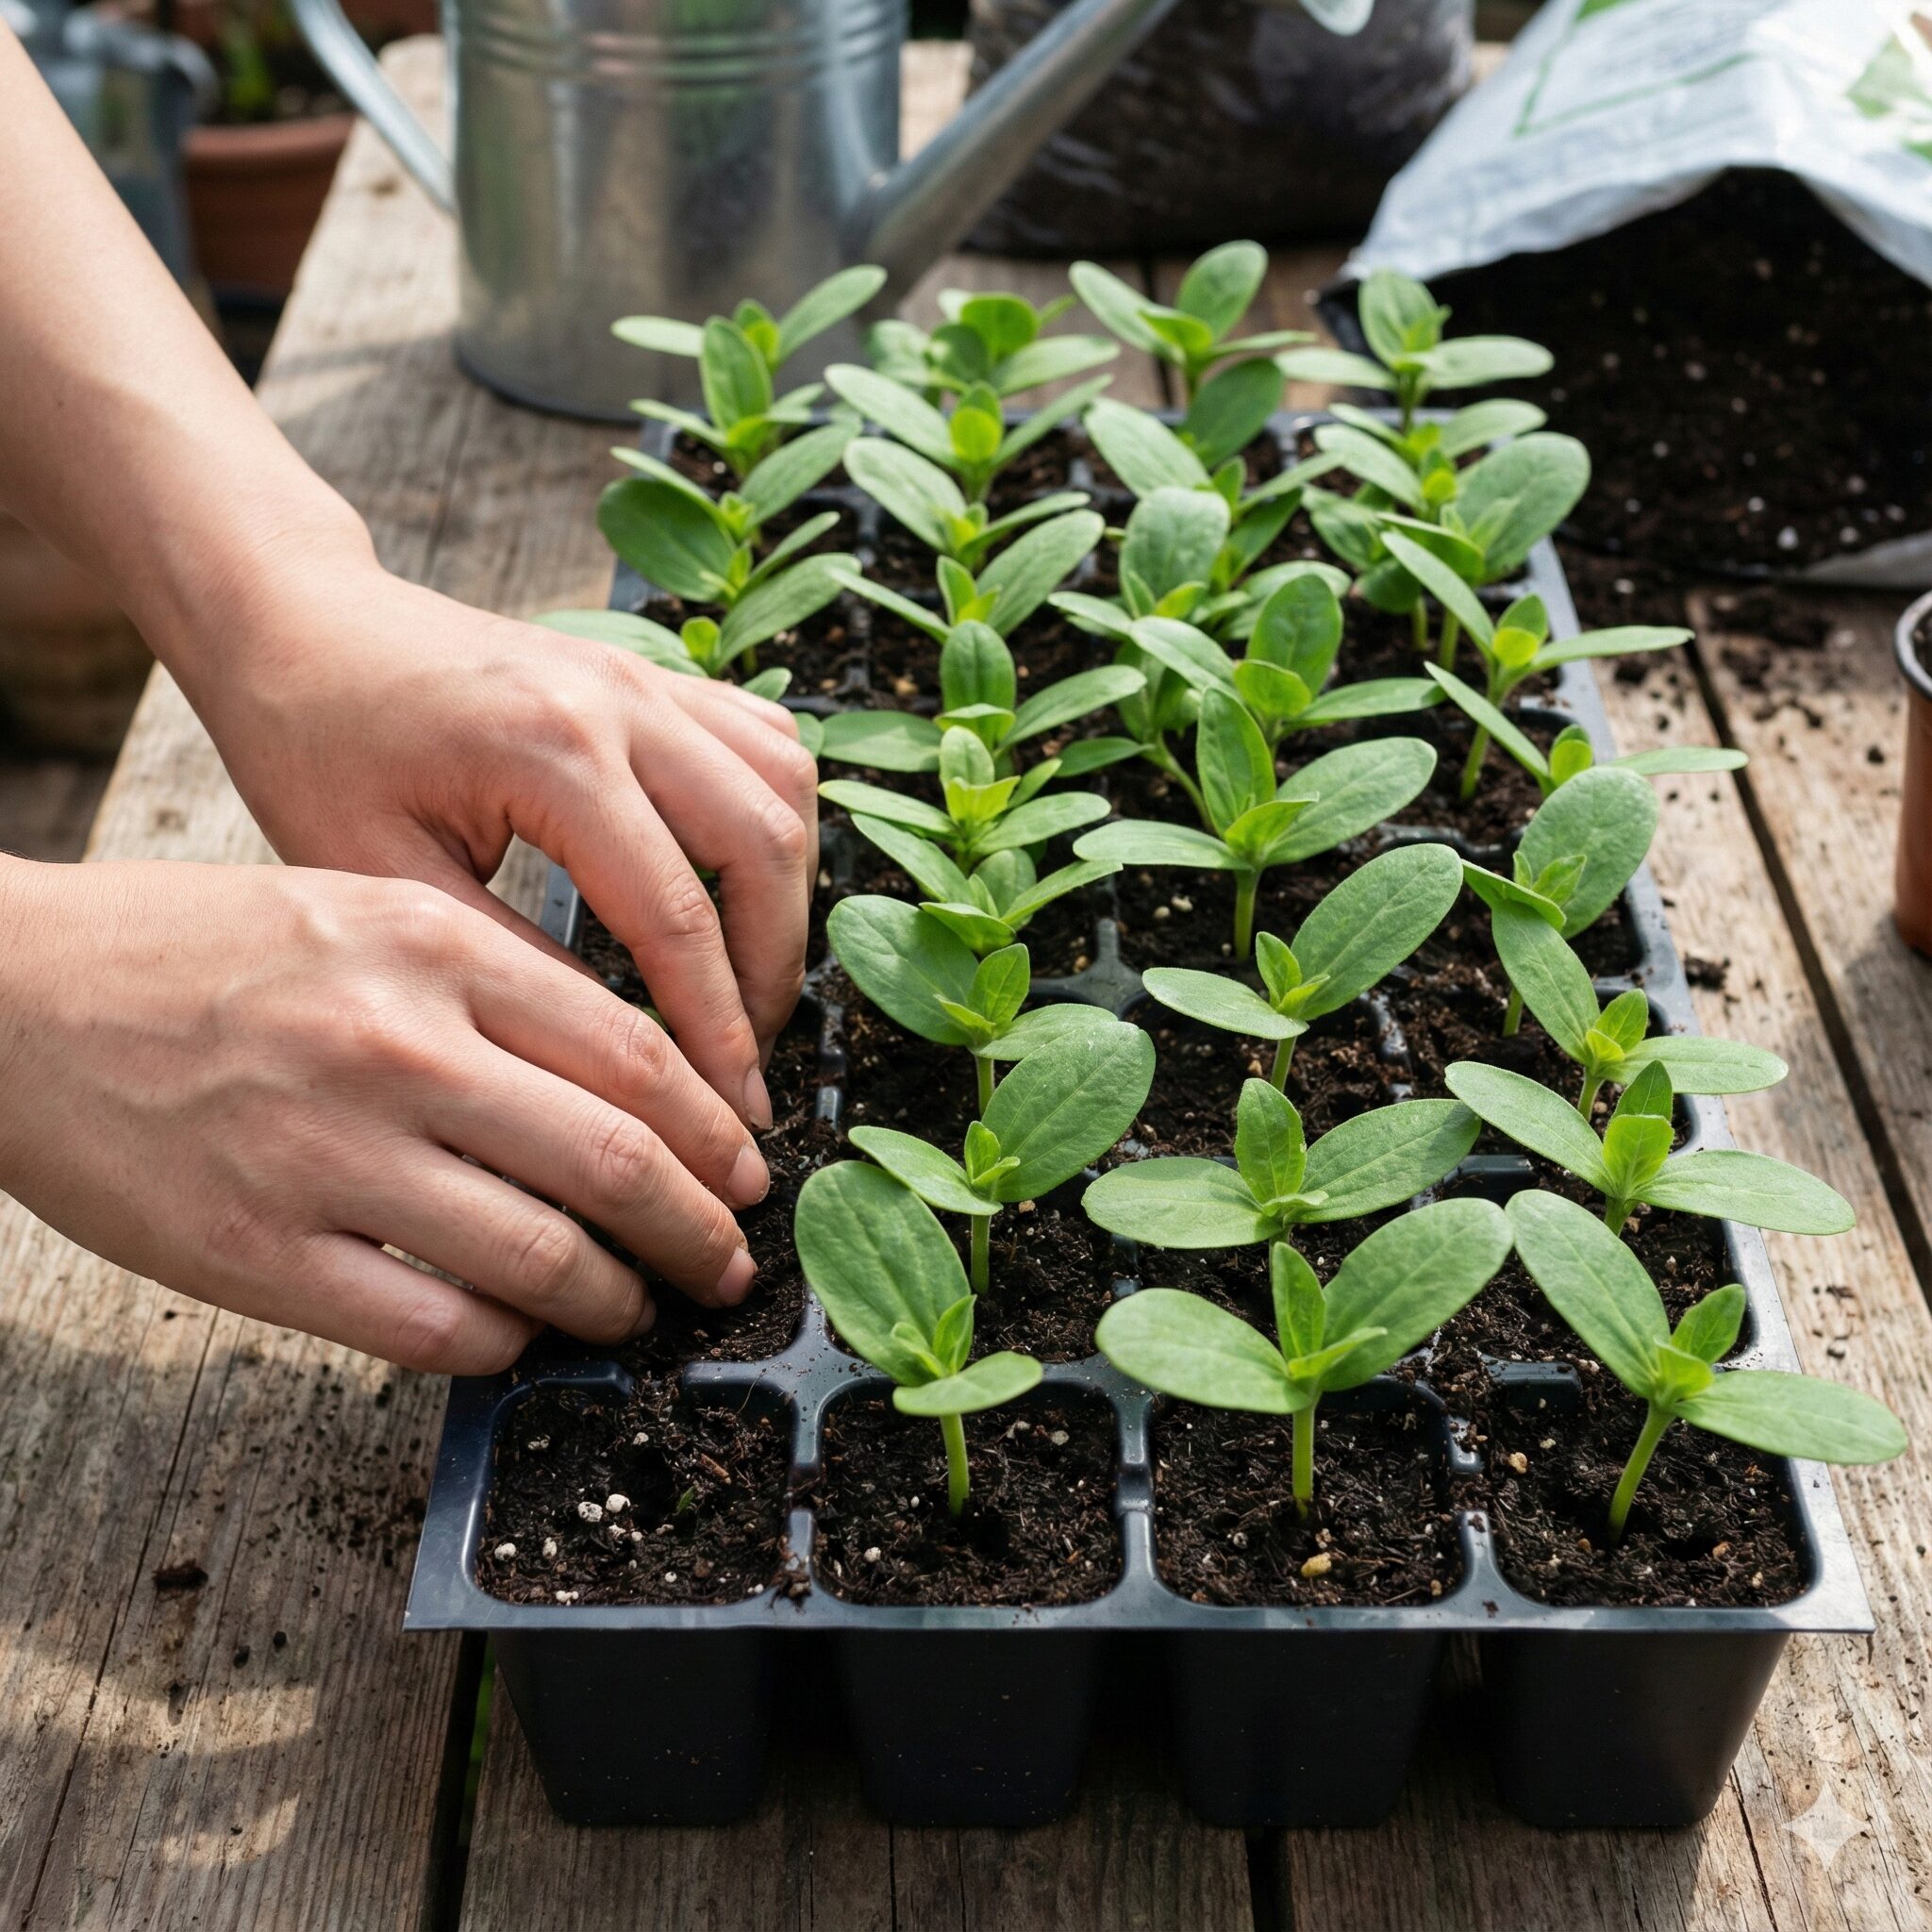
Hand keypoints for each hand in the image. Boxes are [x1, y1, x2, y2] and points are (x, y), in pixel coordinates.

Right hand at [0, 858, 770, 1372]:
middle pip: (619, 1164)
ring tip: (639, 1311)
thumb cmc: (199, 951)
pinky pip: (436, 1327)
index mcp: (436, 948)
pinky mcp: (258, 1253)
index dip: (718, 1135)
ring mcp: (327, 1154)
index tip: (750, 1176)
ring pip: (545, 1258)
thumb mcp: (365, 911)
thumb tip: (632, 1084)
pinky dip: (507, 1343)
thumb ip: (497, 983)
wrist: (11, 994)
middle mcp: (398, 1047)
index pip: (639, 1057)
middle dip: (703, 1234)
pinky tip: (521, 1335)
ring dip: (619, 1301)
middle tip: (729, 1267)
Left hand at [177, 550, 816, 1129]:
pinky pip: (766, 742)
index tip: (732, 1110)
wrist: (298, 623)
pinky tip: (744, 889)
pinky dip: (776, 821)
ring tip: (751, 987)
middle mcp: (620, 699)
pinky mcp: (653, 674)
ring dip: (788, 899)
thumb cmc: (313, 748)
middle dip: (771, 972)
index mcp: (548, 751)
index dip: (716, 1028)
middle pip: (764, 848)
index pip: (676, 914)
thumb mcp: (383, 880)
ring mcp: (647, 676)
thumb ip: (508, 963)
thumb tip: (618, 1064)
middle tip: (746, 1062)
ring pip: (786, 789)